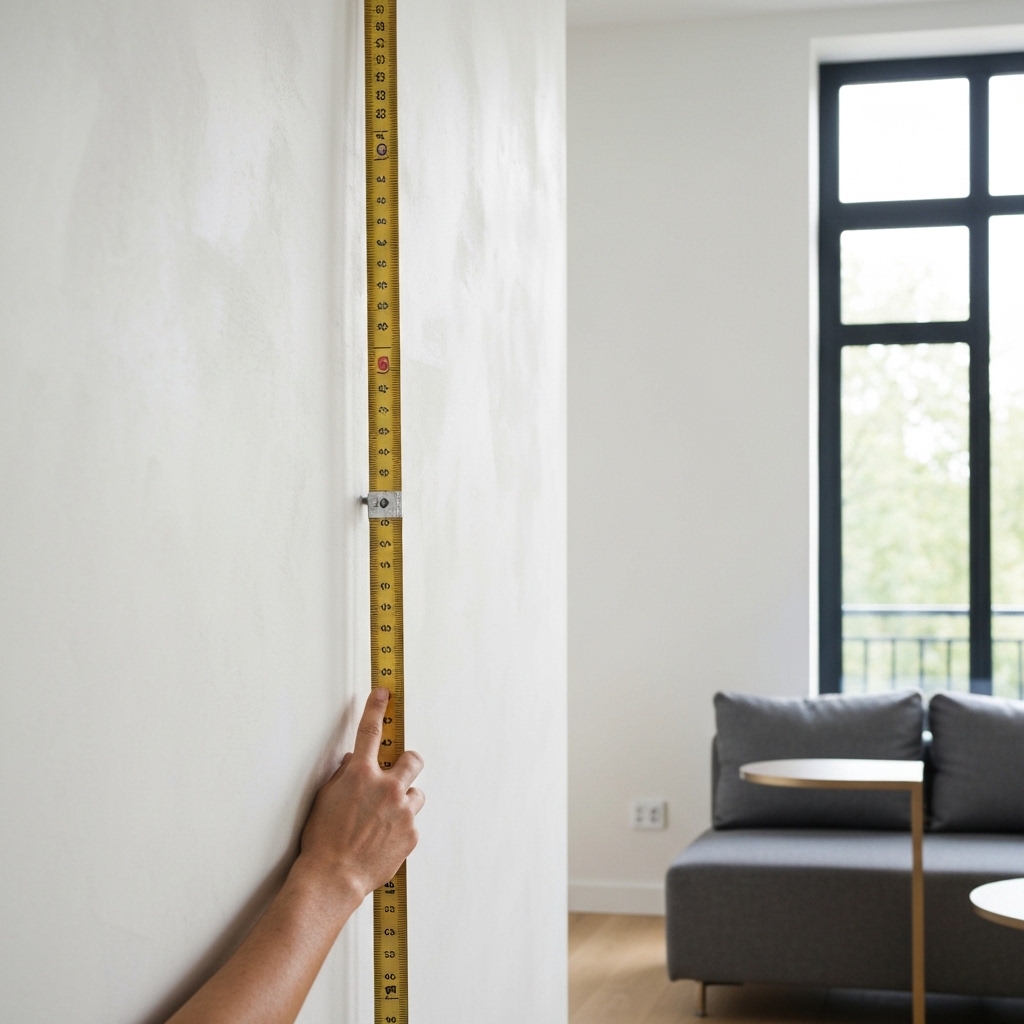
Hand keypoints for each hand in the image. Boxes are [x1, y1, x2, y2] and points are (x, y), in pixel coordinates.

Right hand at [297, 687, 423, 906]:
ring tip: (383, 820)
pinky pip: (412, 821)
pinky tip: (383, 840)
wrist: (334, 877)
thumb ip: (343, 776)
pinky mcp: (412, 833)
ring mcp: (402, 810)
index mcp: (360, 775)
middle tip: (396, 776)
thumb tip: (353, 763)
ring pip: (415, 792)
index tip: (384, 692)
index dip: (376, 707)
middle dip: (407, 763)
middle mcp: (386, 787)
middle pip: (413, 759)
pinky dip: (401, 826)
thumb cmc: (323, 840)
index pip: (369, 730)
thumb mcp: (325, 799)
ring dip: (404, 799)